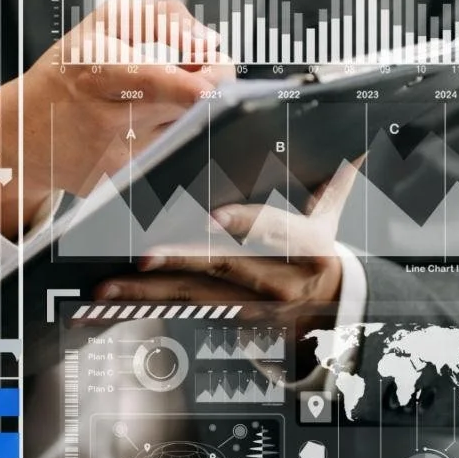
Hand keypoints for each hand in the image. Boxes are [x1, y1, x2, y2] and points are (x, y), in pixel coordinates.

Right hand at [0, 0, 233, 236]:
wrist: (27, 131)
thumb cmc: (71, 70)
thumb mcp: (105, 23)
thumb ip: (162, 18)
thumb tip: (207, 42)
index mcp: (96, 70)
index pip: (159, 81)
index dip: (200, 80)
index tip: (218, 67)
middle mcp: (105, 119)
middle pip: (187, 108)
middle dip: (211, 86)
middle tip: (208, 71)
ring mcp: (114, 157)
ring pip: (185, 132)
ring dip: (191, 112)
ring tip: (168, 96)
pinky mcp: (122, 183)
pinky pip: (169, 154)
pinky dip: (172, 136)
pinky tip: (149, 125)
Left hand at [92, 158, 365, 327]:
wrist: (329, 308)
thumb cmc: (318, 248)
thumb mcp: (329, 213)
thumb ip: (333, 176)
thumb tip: (351, 141)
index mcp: (305, 247)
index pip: (275, 231)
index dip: (246, 224)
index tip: (216, 219)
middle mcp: (277, 280)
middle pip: (222, 267)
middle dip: (179, 263)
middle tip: (143, 258)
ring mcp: (248, 304)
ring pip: (193, 295)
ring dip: (145, 294)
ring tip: (107, 289)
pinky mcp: (224, 316)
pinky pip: (179, 310)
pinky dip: (141, 308)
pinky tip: (108, 306)